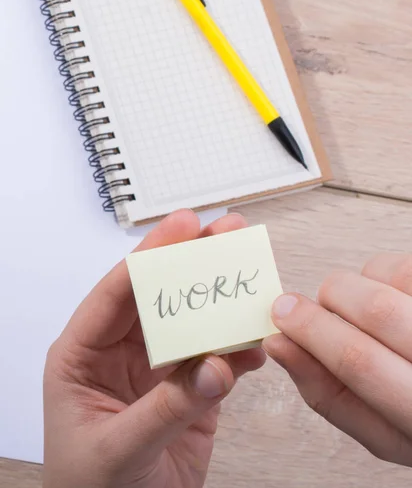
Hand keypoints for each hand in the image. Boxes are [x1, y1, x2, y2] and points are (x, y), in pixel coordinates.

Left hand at [43, 210, 265, 487]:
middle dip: (192, 261)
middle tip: (225, 231)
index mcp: (84, 353)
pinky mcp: (189, 388)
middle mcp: (122, 351)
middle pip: (159, 294)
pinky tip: (256, 338)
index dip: (150, 255)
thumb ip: (166, 408)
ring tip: (251, 272)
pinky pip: (217, 357)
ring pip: (192, 320)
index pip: (117, 291)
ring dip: (222, 299)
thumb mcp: (117, 449)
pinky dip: (240, 347)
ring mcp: (159, 368)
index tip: (183, 226)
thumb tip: (214, 366)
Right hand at [263, 253, 411, 465]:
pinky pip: (401, 264)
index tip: (280, 313)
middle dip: (329, 299)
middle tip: (319, 309)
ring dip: (355, 286)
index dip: (311, 330)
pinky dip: (379, 273)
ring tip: (361, 311)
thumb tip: (278, 343)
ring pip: (386, 275)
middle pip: (375, 309)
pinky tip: (386, 297)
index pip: (359, 361)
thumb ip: (326, 393)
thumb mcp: (379, 431)